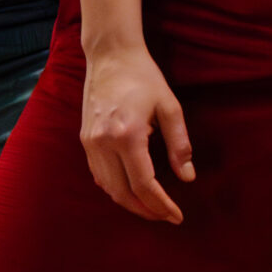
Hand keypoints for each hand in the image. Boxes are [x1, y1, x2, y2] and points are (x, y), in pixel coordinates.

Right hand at [79, 40, 195, 222]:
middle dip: (146, 210)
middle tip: (166, 216)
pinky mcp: (84, 139)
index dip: (161, 205)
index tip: (177, 216)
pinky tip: (130, 190)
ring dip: (129, 203)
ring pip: (108, 188)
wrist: (110, 55)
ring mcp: (90, 143)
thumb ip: (180, 144)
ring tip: (151, 207)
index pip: (144, 185)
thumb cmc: (144, 77)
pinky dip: (114, 188)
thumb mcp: (170, 107)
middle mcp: (104, 143)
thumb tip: (187, 177)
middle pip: (123, 193)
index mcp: (127, 135)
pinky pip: (98, 175)